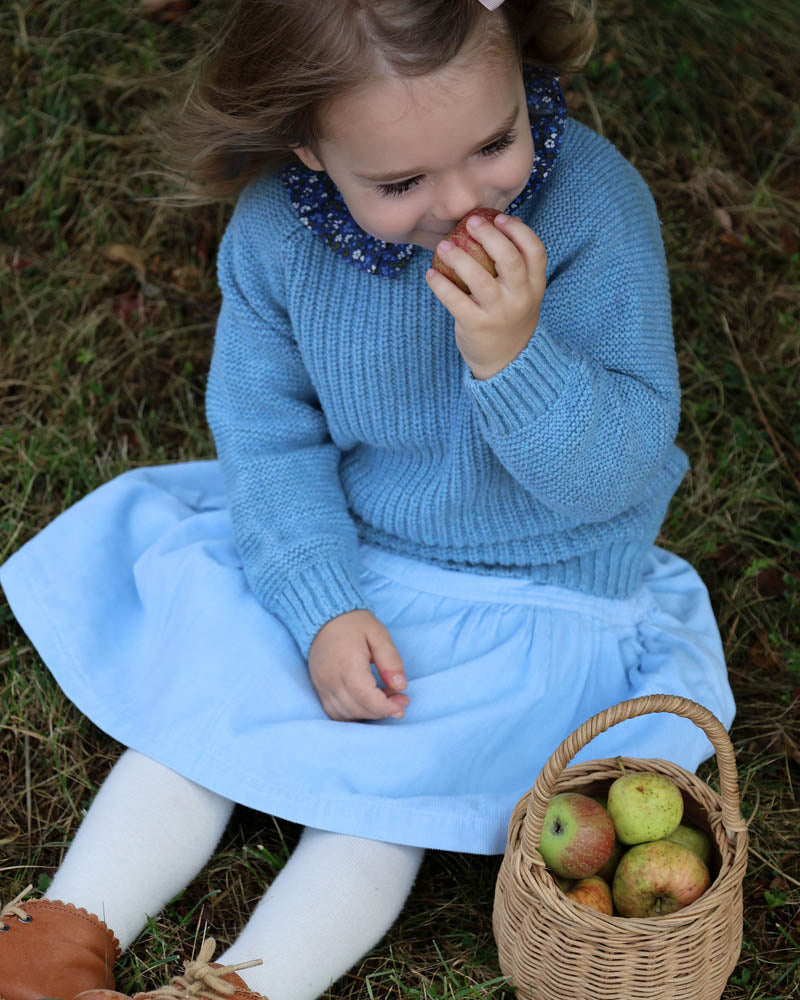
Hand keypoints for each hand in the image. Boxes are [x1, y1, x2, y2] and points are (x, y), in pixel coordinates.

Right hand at [307, 609, 409, 721]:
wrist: (324, 619)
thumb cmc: (354, 624)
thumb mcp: (379, 635)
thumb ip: (391, 660)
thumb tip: (401, 686)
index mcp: (347, 664)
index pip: (365, 697)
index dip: (386, 706)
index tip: (403, 703)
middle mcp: (331, 679)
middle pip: (357, 708)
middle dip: (382, 711)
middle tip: (400, 700)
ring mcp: (322, 686)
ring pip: (346, 714)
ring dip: (368, 713)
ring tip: (384, 698)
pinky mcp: (319, 690)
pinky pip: (335, 713)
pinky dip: (353, 713)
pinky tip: (366, 703)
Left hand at [425, 213, 546, 379]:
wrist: (507, 361)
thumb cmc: (510, 318)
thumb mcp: (524, 295)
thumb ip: (516, 269)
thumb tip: (487, 227)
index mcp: (534, 286)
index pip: (535, 250)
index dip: (519, 230)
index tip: (499, 218)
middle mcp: (520, 297)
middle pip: (509, 259)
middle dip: (490, 236)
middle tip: (471, 222)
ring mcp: (498, 312)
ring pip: (479, 278)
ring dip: (459, 258)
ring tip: (443, 247)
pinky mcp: (476, 325)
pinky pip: (455, 300)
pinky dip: (440, 285)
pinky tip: (431, 274)